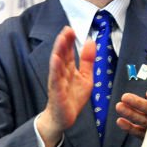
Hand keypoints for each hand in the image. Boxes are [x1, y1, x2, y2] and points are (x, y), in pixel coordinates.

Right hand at [37, 27, 93, 146]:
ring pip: (57, 64)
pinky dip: (55, 69)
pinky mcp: (57, 92)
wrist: (63, 118)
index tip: (71, 28)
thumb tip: (91, 42)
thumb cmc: (72, 97)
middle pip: (62, 55)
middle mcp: (61, 73)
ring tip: (61, 39)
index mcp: (68, 70)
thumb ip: (88, 61)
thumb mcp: (85, 77)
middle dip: (64, 42)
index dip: (69, 41)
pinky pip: (55, 79)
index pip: (68, 52)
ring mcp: (57, 82)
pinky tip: (56, 59)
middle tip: (67, 29)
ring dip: (59, 51)